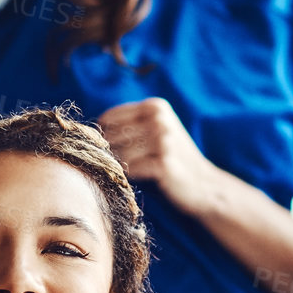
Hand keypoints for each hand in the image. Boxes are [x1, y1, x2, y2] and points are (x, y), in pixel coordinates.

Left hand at [98, 99, 220, 216]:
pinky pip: (130, 170)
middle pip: (111, 136)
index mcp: (155, 106)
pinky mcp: (164, 162)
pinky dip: (130, 178)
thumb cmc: (170, 160)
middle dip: (110, 154)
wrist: (204, 186)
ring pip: (119, 154)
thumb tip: (87, 132)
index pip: (108, 119)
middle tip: (120, 167)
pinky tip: (142, 180)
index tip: (110, 152)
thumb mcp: (154, 133)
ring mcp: (163, 139)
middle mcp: (159, 118)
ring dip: (119, 168)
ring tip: (132, 174)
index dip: (103, 138)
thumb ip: (128, 127)